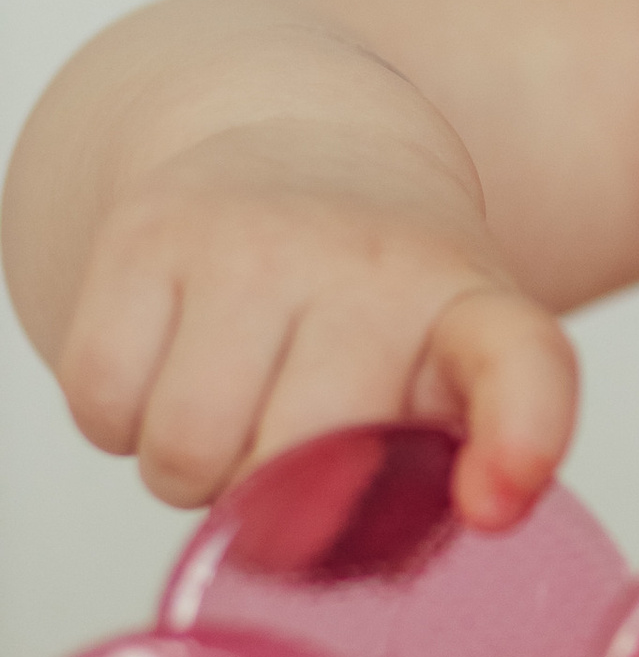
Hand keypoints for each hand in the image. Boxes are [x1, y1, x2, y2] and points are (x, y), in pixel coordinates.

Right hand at [53, 116, 577, 528]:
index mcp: (469, 306)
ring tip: (231, 412)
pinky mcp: (141, 233)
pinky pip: (101, 404)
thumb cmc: (390, 301)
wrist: (309, 143)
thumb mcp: (466, 362)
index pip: (518, 364)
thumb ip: (477, 450)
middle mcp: (364, 262)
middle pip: (293, 468)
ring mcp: (246, 240)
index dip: (519, 439)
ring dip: (192, 471)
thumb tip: (478, 513)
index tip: (496, 504)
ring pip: (182, 451)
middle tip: (294, 442)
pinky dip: (120, 425)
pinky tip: (166, 376)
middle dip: (277, 500)